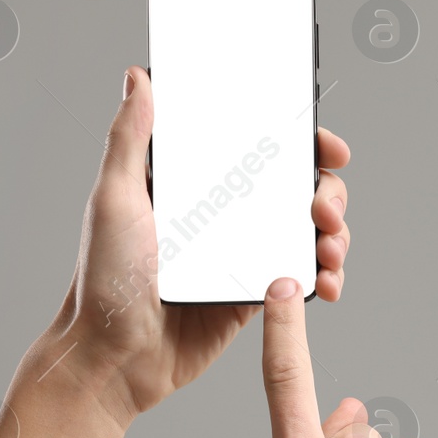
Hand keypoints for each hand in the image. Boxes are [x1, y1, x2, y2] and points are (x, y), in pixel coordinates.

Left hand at [44, 66, 351, 423]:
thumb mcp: (114, 198)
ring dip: (335, 235)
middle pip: (297, 190)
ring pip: (308, 232)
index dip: (301, 144)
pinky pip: (302, 278)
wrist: (112, 358)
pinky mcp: (254, 295)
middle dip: (329, 193)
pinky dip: (325, 276)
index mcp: (197, 186)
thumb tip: (137, 78)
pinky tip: (326, 281)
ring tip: (330, 247)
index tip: (325, 148)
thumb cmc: (102, 280)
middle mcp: (225, 216)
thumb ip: (128, 138)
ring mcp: (243, 255)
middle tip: (325, 209)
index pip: (259, 150)